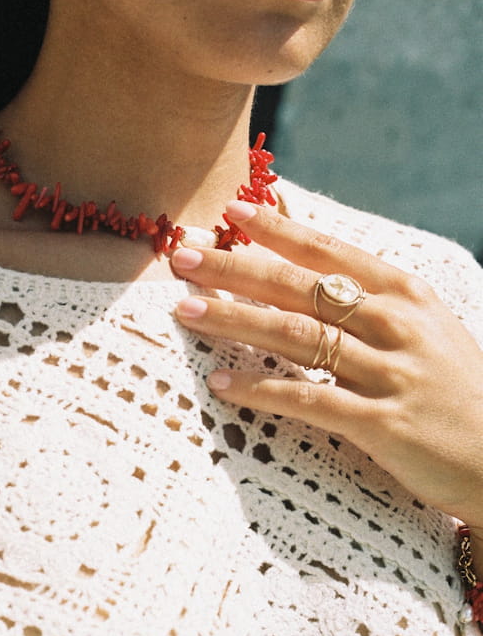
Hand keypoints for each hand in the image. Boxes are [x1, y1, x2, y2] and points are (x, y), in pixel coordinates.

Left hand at [172, 200, 482, 531]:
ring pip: (300, 336)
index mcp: (405, 292)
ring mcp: (391, 373)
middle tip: (183, 256)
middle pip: (302, 288)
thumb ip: (365, 287)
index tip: (227, 211)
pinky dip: (263, 389)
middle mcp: (397, 324)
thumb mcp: (421, 321)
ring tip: (187, 309)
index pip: (329, 251)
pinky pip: (312, 400)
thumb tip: (304, 246)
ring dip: (238, 320)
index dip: (275, 229)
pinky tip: (223, 382)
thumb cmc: (452, 384)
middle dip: (236, 268)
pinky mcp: (384, 424)